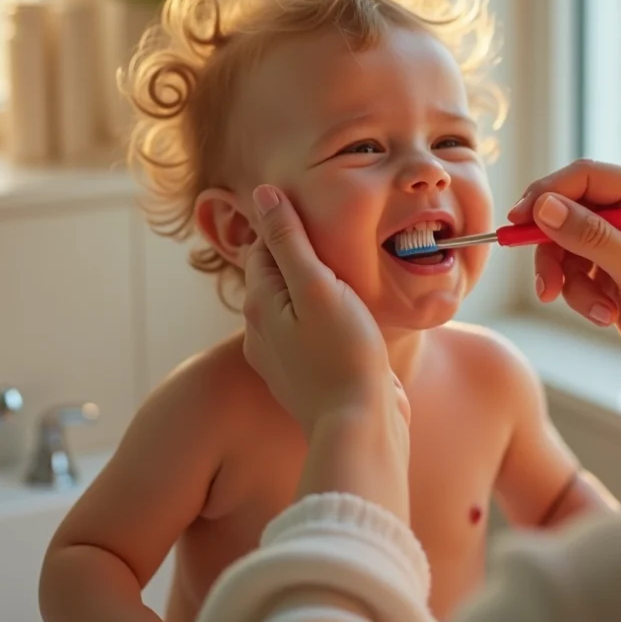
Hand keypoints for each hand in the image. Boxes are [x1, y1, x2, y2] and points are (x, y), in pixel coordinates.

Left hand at [242, 185, 406, 435]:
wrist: (361, 428)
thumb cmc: (344, 354)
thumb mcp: (318, 286)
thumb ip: (290, 240)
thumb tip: (264, 194)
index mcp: (259, 303)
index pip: (264, 246)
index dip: (290, 228)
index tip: (324, 220)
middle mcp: (261, 331)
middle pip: (278, 277)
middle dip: (304, 259)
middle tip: (342, 248)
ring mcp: (283, 358)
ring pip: (296, 307)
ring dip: (318, 291)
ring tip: (352, 285)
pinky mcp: (308, 377)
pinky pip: (312, 335)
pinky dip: (327, 322)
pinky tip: (354, 324)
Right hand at [509, 160, 620, 388]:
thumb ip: (591, 237)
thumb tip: (543, 206)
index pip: (586, 176)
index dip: (547, 194)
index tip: (517, 222)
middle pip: (567, 210)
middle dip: (554, 250)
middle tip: (548, 284)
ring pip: (563, 243)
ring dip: (569, 280)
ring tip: (595, 310)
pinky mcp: (610, 266)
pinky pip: (571, 270)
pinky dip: (578, 294)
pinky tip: (604, 314)